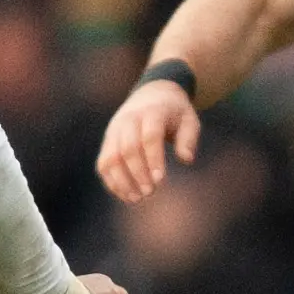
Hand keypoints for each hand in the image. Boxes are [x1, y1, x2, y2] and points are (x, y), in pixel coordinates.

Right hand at [97, 78, 198, 203]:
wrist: (152, 94)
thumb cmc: (175, 112)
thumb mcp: (189, 120)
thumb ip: (189, 139)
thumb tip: (186, 160)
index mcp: (152, 112)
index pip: (150, 137)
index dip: (154, 159)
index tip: (161, 180)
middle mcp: (129, 120)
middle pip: (128, 148)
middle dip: (137, 173)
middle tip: (150, 193)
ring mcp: (115, 130)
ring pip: (111, 157)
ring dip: (121, 180)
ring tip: (136, 199)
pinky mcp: (108, 140)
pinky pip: (104, 162)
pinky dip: (111, 180)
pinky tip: (125, 195)